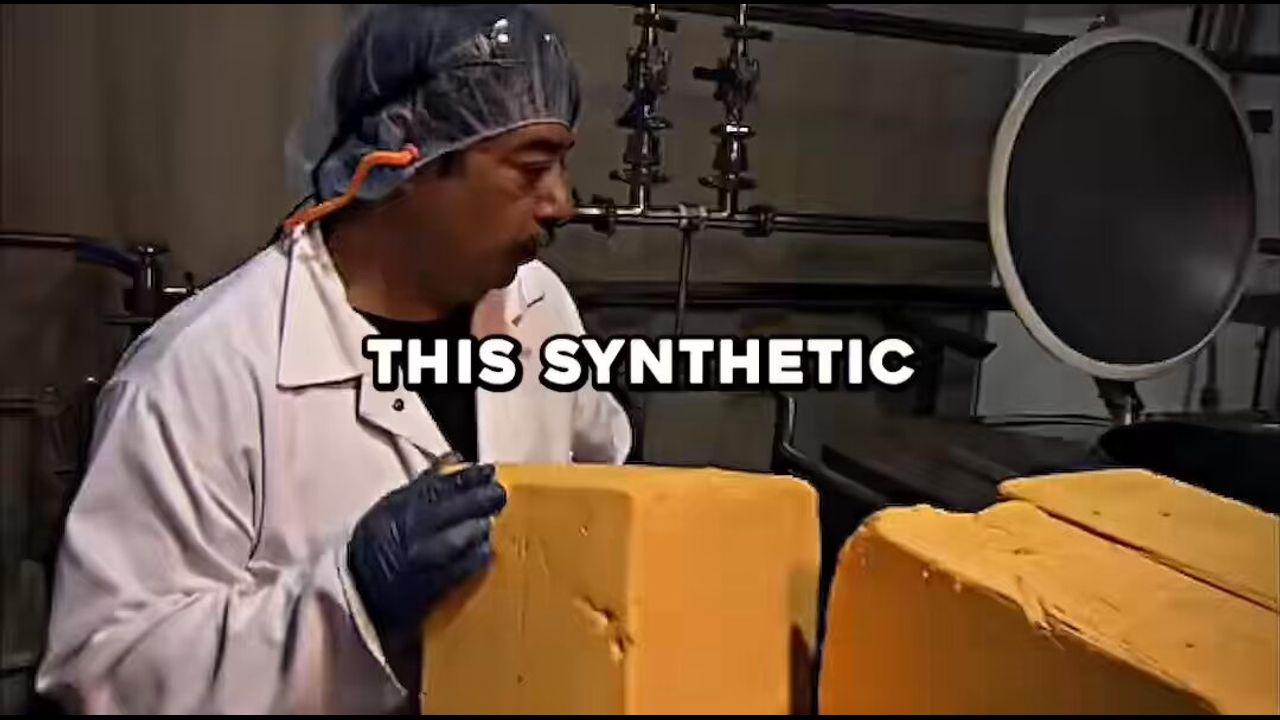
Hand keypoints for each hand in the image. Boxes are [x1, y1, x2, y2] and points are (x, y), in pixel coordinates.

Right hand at [346, 463, 506, 642]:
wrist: (359, 592)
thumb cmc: (378, 544)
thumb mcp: (391, 507)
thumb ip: (424, 484)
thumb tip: (455, 458)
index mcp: (393, 510)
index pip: (434, 488)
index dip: (466, 478)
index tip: (488, 470)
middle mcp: (403, 534)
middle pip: (448, 512)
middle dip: (479, 501)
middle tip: (499, 494)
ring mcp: (414, 563)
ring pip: (454, 542)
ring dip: (478, 530)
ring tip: (490, 522)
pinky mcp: (424, 591)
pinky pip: (455, 573)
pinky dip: (473, 560)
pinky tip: (485, 551)